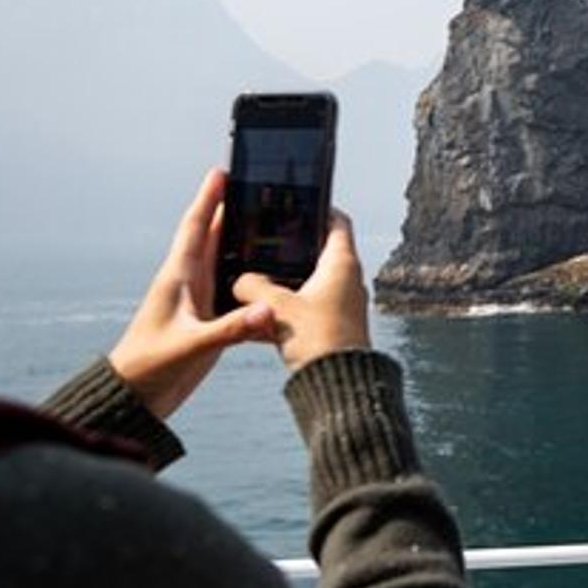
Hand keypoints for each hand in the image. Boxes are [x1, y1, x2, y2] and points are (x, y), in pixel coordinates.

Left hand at [108, 169, 275, 416]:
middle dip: (231, 212)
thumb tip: (267, 310)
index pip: (195, 228)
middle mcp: (188, 284)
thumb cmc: (150, 367)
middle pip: (212, 237)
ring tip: (268, 226)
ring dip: (241, 244)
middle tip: (255, 189)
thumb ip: (229, 329)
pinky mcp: (206, 322)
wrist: (136, 399)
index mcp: (178, 278)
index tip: (221, 172)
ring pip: (223, 262)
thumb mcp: (191, 346)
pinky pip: (231, 291)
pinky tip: (268, 279)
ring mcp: (197, 302)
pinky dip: (248, 280)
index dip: (208, 199)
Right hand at [234, 209, 370, 370]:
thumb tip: (239, 280)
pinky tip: (265, 313)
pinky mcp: (336, 325)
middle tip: (269, 240)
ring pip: (312, 281)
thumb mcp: (276, 307)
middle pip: (321, 251)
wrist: (338, 385)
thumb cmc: (318, 340)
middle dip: (295, 247)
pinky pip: (310, 306)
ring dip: (289, 279)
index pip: (337, 222)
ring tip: (259, 275)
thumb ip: (253, 287)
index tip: (300, 202)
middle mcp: (348, 280)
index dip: (320, 208)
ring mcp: (344, 303)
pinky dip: (290, 305)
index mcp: (341, 263)